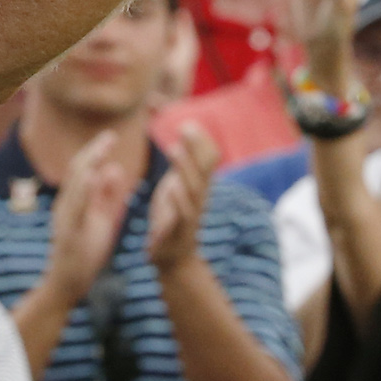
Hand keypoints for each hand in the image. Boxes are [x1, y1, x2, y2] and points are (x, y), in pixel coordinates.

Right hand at [42, 127, 133, 297]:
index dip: (96, 151)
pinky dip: (84, 190)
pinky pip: (75, 207)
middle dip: (94, 151)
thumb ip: (106, 195)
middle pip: (77, 170)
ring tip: (102, 149)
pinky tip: (93, 177)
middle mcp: (65, 204)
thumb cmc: (84, 252)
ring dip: (89, 164)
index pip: (83, 169)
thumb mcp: (101, 218)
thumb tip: (114, 168)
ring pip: (74, 184)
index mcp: (74, 200)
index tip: (111, 135)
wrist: (67, 283)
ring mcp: (64, 217)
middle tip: (111, 135)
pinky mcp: (67, 231)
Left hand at [145, 127, 218, 274]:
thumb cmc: (173, 217)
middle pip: (206, 169)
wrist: (174, 258)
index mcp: (198, 184)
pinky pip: (183, 215)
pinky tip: (171, 187)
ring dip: (184, 168)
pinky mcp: (179, 231)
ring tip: (173, 149)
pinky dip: (178, 200)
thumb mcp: (176, 185)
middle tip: (184, 126)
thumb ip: (181, 163)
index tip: (188, 122)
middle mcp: (199, 196)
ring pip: (193, 189)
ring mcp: (192, 213)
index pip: (209, 158)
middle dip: (196, 147)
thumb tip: (185, 133)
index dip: (201, 140)